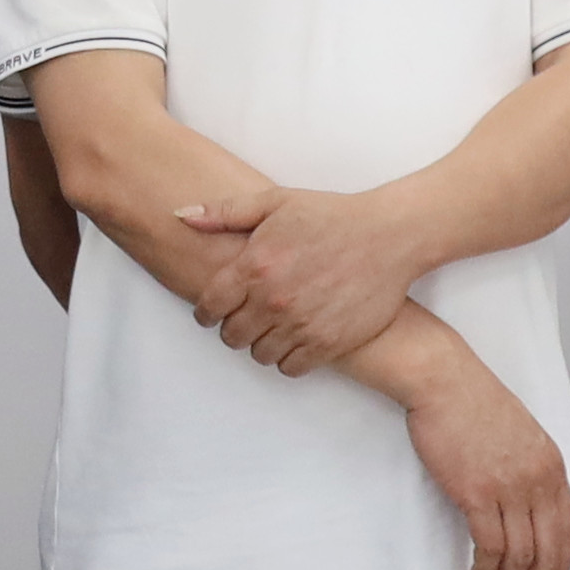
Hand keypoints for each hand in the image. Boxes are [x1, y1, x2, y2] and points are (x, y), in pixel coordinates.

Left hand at [176, 171, 435, 373]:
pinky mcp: (327, 343)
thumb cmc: (332, 215)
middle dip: (232, 329)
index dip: (206, 312)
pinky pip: (290, 368)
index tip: (212, 313)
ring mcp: (300, 324)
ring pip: (259, 355)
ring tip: (270, 330)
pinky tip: (294, 341)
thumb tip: (181, 215)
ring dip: (260, 345)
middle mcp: (273, 299)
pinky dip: (288, 359)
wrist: (388, 236)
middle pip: (231, 336)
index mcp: (255, 265)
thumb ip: (223, 212)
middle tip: (243, 320)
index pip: (209, 306)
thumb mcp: (274, 201)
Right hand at [386, 339, 569, 569]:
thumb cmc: (473, 402)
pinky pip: (490, 546)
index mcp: (552, 466)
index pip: (568, 530)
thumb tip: (527, 506)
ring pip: (519, 555)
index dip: (561, 565)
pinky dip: (486, 568)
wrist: (444, 381)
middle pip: (549, 551)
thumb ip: (531, 469)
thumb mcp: (520, 434)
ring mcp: (509, 488)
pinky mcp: (477, 493)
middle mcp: (538, 480)